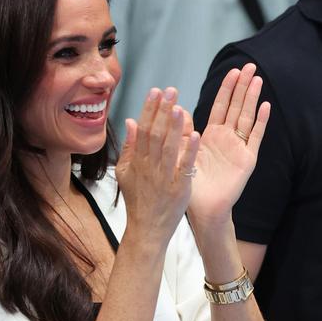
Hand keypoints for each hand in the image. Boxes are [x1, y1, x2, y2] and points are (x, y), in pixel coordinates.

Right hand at [115, 87, 198, 248]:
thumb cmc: (138, 200)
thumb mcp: (125, 173)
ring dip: (174, 127)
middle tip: (170, 91)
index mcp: (138, 161)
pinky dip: (190, 152)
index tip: (155, 91)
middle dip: (162, 111)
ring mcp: (164, 178)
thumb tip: (130, 120)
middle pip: (155, 135)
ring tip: (180, 106)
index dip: (149, 109)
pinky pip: (184, 168)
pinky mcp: (179, 189)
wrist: (146, 229)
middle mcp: (150, 167)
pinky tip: (196, 135)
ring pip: (169, 149)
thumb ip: (129, 147)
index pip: (143, 130)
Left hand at [188, 63, 269, 229]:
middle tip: (250, 65)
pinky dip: (260, 121)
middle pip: (236, 106)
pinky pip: (255, 137)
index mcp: (211, 136)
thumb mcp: (184, 155)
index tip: (233, 70)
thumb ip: (183, 133)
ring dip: (252, 98)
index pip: (220, 106)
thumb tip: (177, 109)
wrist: (204, 209)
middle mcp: (227, 139)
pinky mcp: (247, 159)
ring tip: (258, 79)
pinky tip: (266, 106)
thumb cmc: (192, 186)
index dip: (227, 88)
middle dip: (243, 86)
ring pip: (247, 117)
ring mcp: (239, 148)